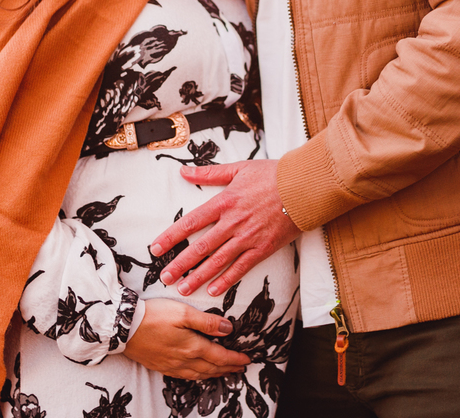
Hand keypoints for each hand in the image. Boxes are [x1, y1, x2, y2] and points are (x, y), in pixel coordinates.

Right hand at [122, 299, 250, 378]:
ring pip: (200, 375)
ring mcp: (172, 365)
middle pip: (212, 368)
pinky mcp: (161, 366)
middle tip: (240, 368)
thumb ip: (207, 322)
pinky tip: (199, 374)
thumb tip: (229, 329)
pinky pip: (185, 376)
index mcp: (192, 347)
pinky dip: (198, 376)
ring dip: (215, 374)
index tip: (247, 359)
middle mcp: (184, 360)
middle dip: (229, 368)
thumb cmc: (153, 316)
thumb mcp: (183, 312)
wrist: (123, 328)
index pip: (220, 356)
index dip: (235, 359)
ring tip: (225, 373)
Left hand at [149, 160, 300, 297]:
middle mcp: (233, 222)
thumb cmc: (273, 175)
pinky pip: (241, 268)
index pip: (191, 223)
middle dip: (180, 264)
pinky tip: (213, 290)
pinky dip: (227, 280)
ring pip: (218, 261)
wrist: (304, 187)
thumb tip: (183, 171)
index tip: (155, 249)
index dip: (171, 237)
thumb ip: (209, 173)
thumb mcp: (238, 169)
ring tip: (183, 289)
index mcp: (224, 202)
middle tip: (165, 277)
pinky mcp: (263, 248)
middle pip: (201, 247)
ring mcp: (248, 238)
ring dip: (199, 276)